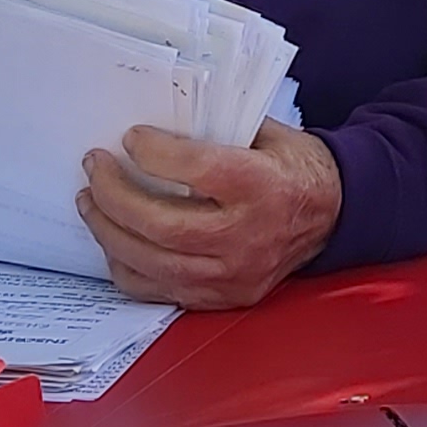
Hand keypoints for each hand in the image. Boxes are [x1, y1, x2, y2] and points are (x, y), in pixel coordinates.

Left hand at [76, 120, 345, 308]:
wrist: (335, 216)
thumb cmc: (295, 167)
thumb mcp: (268, 134)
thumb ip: (216, 130)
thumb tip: (156, 128)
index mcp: (264, 187)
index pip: (196, 170)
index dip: (154, 152)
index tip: (130, 138)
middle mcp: (248, 237)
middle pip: (160, 224)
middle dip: (113, 194)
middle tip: (93, 167)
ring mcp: (233, 275)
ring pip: (150, 262)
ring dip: (108, 231)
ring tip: (91, 201)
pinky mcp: (222, 298)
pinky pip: (157, 290)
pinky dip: (125, 266)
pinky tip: (114, 240)